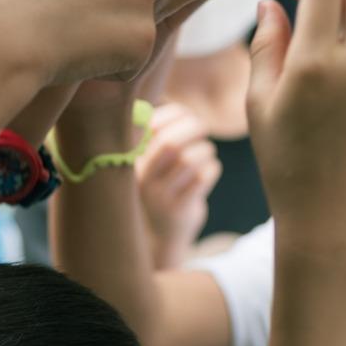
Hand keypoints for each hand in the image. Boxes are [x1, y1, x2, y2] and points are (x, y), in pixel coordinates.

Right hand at [137, 102, 221, 260]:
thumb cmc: (162, 186)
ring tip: (206, 152)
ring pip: (190, 160)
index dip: (175, 114)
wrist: (160, 234)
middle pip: (170, 143)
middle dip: (193, 128)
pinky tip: (209, 170)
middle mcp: (141, 177)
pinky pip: (202, 178)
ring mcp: (158, 196)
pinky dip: (212, 168)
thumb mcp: (153, 163)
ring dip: (205, 150)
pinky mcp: (177, 210)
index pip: (152, 126)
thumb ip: (161, 137)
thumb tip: (182, 112)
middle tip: (203, 129)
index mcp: (133, 158)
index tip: (187, 117)